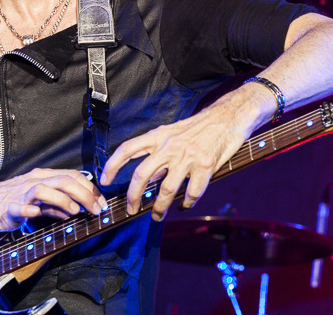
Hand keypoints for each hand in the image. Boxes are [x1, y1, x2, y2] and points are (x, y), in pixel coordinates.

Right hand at [0, 168, 107, 232]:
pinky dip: (29, 209)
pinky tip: (36, 214)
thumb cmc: (7, 202)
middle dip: (84, 194)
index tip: (102, 202)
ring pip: (45, 189)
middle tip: (97, 210)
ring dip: (63, 199)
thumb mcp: (36, 203)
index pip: (71, 176)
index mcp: (41, 177)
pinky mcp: (7, 208)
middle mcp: (33, 182)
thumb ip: (56, 206)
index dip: (90, 188)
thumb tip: (76, 210)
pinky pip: (19, 207)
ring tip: (75, 211)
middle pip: (63, 180)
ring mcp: (20, 194)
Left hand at [100, 101, 253, 221]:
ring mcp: (188, 157)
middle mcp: (170, 146)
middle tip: (131, 210)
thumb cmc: (199, 127)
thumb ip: (158, 152)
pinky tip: (184, 205)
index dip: (112, 165)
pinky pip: (191, 193)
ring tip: (157, 215)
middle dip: (133, 197)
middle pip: (141, 175)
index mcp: (159, 136)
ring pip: (166, 190)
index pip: (128, 149)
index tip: (104, 181)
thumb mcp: (173, 133)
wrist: (227, 117)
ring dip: (159, 208)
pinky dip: (186, 204)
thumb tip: (147, 178)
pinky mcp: (206, 166)